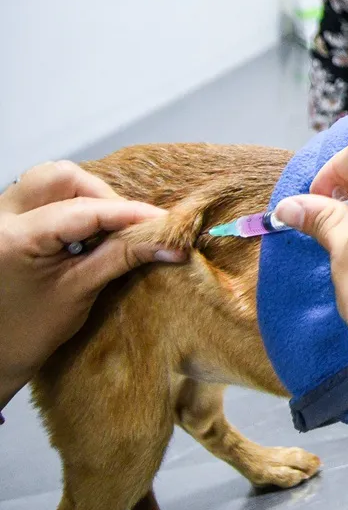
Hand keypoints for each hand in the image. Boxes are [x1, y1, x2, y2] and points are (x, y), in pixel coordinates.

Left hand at [0, 161, 186, 407]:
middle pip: (62, 177)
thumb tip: (169, 244)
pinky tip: (87, 230)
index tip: (166, 223)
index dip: (130, 213)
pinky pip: (42, 194)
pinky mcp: (6, 220)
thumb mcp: (80, 292)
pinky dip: (72, 203)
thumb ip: (122, 257)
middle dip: (103, 196)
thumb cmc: (29, 332)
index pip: (84, 210)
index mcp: (13, 238)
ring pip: (51, 179)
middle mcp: (0, 217)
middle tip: (130, 226)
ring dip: (87, 196)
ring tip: (108, 229)